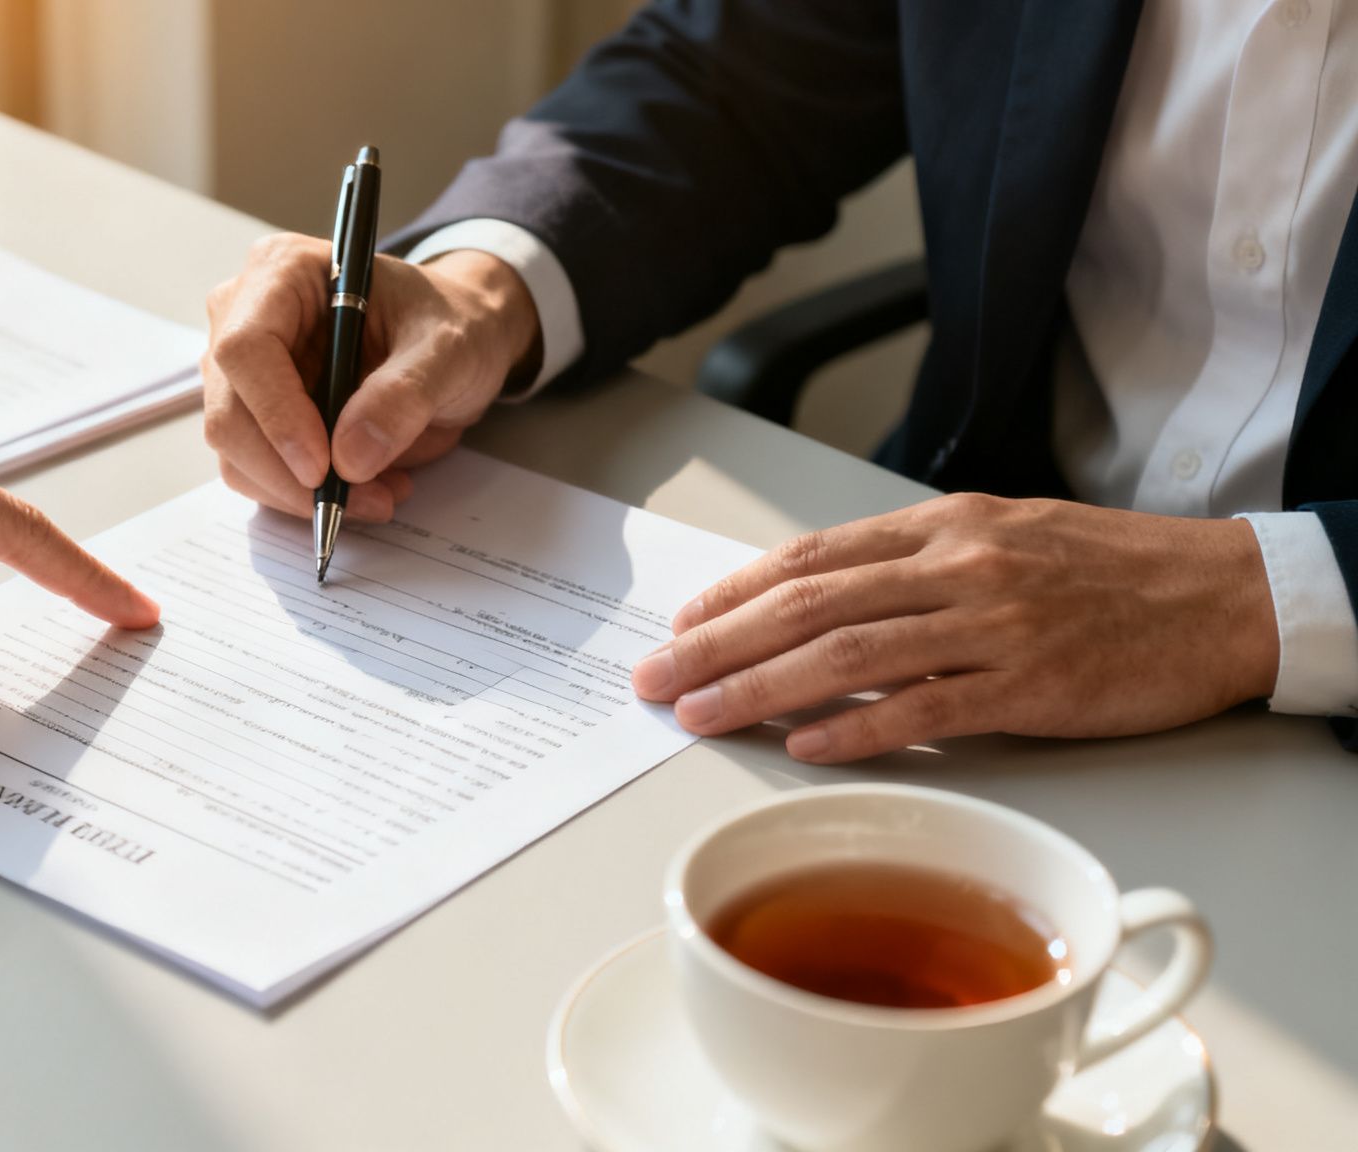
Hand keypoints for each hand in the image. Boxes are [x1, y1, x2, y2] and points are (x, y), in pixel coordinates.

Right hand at [200, 235, 539, 520]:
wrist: (448, 341)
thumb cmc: (446, 323)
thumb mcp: (448, 349)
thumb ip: (404, 394)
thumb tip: (350, 458)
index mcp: (283, 271)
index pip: (245, 348)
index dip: (276, 413)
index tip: (323, 467)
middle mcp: (244, 315)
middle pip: (230, 413)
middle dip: (292, 473)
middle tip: (365, 498)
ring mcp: (242, 370)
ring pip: (237, 453)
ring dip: (301, 493)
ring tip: (380, 493)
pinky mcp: (253, 415)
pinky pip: (257, 472)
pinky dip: (303, 495)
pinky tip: (362, 487)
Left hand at [629, 494, 1279, 761]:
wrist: (1224, 594)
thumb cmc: (1108, 568)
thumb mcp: (1001, 534)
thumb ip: (911, 565)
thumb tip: (817, 602)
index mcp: (942, 525)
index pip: (811, 556)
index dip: (734, 591)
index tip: (679, 623)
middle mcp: (957, 566)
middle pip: (808, 605)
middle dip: (717, 643)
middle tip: (653, 676)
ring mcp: (993, 625)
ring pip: (849, 656)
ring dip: (761, 688)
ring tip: (700, 713)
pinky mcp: (1033, 685)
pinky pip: (926, 710)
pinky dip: (857, 730)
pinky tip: (804, 747)